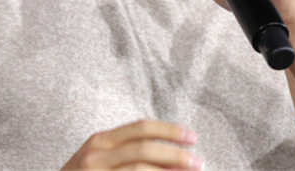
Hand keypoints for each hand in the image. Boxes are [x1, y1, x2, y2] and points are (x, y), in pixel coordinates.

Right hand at [61, 119, 202, 169]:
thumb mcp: (99, 160)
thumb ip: (128, 153)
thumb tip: (172, 158)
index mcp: (100, 140)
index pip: (141, 128)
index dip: (170, 130)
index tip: (193, 137)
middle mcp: (96, 154)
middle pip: (144, 148)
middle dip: (176, 154)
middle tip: (198, 162)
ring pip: (140, 169)